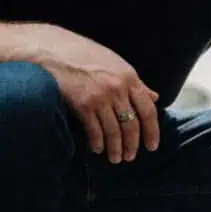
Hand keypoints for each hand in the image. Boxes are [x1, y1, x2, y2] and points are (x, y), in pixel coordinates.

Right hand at [36, 27, 159, 163]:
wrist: (56, 52)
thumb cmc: (87, 56)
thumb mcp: (117, 64)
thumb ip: (136, 83)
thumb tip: (154, 97)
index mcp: (129, 78)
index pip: (148, 110)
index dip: (152, 131)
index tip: (152, 146)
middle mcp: (117, 89)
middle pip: (131, 125)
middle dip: (132, 145)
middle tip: (130, 157)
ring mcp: (100, 98)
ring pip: (114, 131)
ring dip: (115, 148)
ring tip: (116, 158)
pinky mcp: (83, 105)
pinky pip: (94, 130)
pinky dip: (97, 142)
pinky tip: (98, 149)